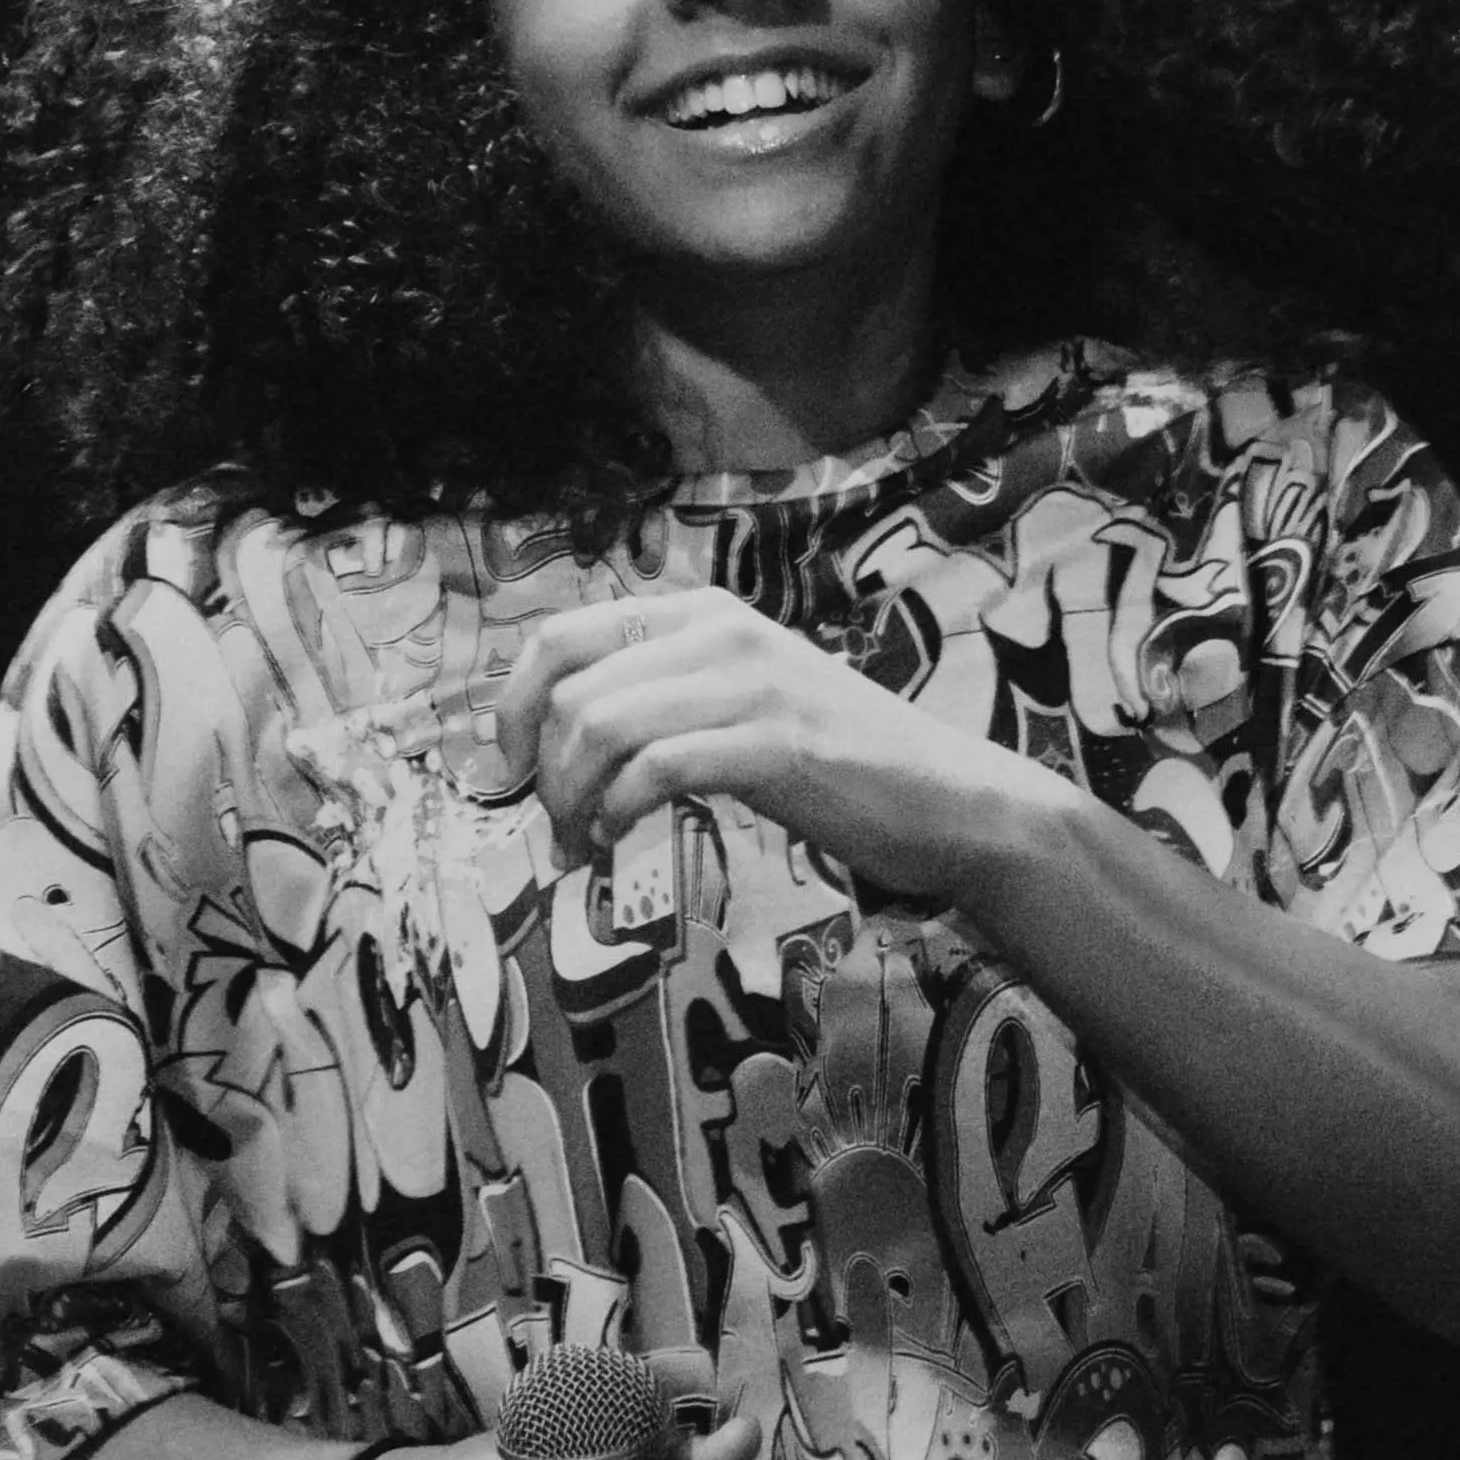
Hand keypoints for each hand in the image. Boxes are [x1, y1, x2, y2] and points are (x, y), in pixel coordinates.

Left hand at [479, 587, 1079, 912]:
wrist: (951, 800)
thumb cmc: (843, 766)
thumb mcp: (744, 705)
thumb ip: (667, 702)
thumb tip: (560, 743)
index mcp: (704, 613)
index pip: (560, 634)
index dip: (510, 707)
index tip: (508, 774)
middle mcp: (721, 630)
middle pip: (568, 686)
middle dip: (538, 770)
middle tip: (554, 830)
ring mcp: (750, 681)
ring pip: (600, 724)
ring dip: (571, 799)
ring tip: (586, 846)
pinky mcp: (775, 742)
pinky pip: (656, 768)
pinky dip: (618, 815)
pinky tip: (621, 845)